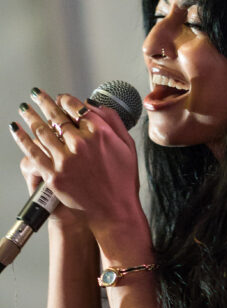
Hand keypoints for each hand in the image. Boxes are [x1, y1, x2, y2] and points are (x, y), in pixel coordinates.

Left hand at [10, 88, 140, 237]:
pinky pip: (33, 152)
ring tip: (25, 108)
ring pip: (42, 131)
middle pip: (57, 116)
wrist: (115, 212)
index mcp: (100, 133)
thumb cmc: (123, 182)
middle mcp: (81, 143)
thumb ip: (112, 121)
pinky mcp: (55, 176)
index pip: (76, 107)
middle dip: (44, 102)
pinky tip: (16, 129)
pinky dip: (22, 138)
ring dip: (30, 116)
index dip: (65, 100)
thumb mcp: (128, 146)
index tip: (60, 99)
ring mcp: (66, 160)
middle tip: (37, 95)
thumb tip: (93, 104)